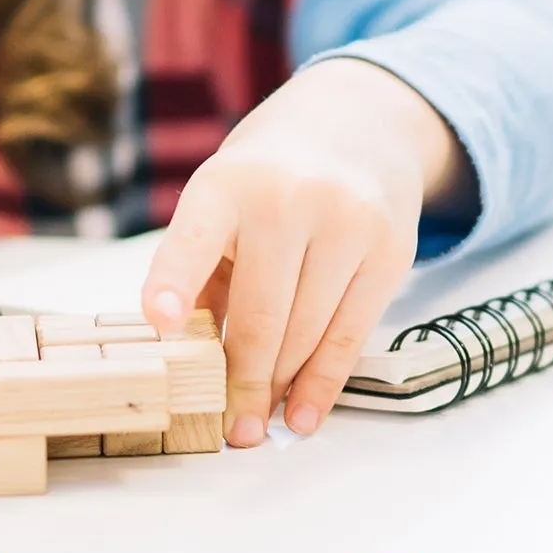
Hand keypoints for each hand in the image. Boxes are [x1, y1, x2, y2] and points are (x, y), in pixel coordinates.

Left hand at [141, 59, 471, 444]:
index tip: (161, 321)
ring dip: (280, 387)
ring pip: (308, 331)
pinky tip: (303, 414)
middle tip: (229, 429)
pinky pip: (352, 333)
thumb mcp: (218, 202)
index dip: (174, 281)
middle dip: (241, 380)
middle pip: (262, 313)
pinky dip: (324, 382)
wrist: (356, 123)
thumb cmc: (265, 177)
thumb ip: (200, 270)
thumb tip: (186, 350)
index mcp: (226, 185)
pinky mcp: (391, 250)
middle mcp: (288, 199)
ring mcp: (347, 222)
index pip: (194, 238)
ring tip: (258, 426)